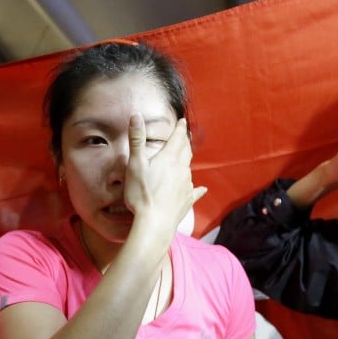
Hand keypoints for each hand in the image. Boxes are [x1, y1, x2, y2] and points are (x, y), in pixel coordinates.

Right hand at [123, 113, 205, 236]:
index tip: (183, 121)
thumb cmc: (142, 194)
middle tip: (185, 136)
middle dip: (185, 142)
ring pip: (189, 169)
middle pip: (186, 151)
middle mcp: (182, 170)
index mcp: (169, 159)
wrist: (155, 223)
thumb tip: (136, 115)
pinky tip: (202, 189)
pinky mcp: (187, 200)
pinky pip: (195, 191)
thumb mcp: (135, 164)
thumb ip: (136, 139)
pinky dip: (197, 188)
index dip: (180, 129)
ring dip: (187, 162)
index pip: (178, 138)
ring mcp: (187, 186)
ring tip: (185, 159)